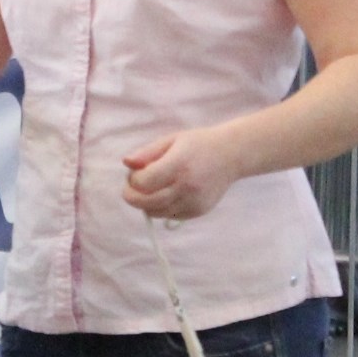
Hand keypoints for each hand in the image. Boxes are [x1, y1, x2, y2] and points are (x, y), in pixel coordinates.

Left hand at [122, 127, 241, 220]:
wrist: (231, 155)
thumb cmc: (198, 144)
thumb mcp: (171, 140)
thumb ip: (147, 153)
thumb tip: (126, 163)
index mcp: (178, 165)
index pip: (143, 183)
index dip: (132, 180)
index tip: (135, 173)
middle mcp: (186, 186)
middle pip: (146, 202)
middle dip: (132, 195)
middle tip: (133, 186)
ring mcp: (192, 202)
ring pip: (155, 212)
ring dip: (146, 203)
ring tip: (152, 188)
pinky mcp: (197, 211)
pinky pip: (169, 216)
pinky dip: (162, 208)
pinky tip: (168, 194)